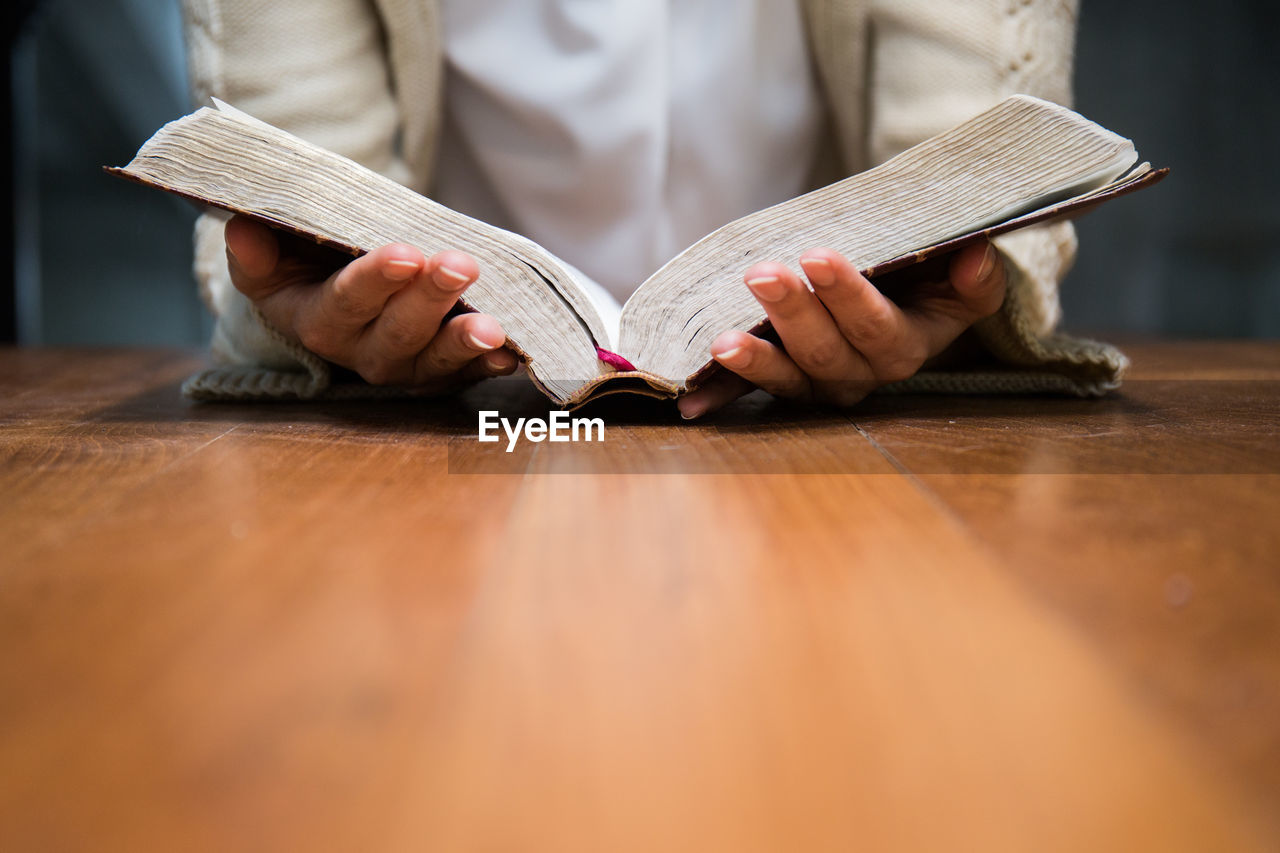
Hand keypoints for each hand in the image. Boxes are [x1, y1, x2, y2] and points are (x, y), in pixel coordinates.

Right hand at [223, 215, 518, 388]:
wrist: (331, 292)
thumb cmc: (302, 263)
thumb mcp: (270, 256)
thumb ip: (257, 248)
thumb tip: (244, 228)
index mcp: (317, 320)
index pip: (345, 302)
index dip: (374, 281)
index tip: (404, 253)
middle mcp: (361, 353)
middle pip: (398, 332)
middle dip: (429, 299)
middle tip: (459, 264)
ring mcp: (405, 367)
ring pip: (435, 360)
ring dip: (465, 343)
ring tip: (493, 328)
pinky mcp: (441, 372)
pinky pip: (467, 374)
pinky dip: (489, 365)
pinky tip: (513, 353)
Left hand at [676, 241, 1005, 417]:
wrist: (905, 307)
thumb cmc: (930, 285)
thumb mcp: (963, 281)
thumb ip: (975, 278)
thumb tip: (977, 257)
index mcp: (904, 347)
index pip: (876, 327)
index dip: (847, 296)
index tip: (818, 256)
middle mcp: (860, 376)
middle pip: (824, 353)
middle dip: (792, 314)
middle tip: (762, 274)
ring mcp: (817, 386)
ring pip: (787, 379)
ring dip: (753, 362)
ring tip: (722, 342)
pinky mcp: (783, 385)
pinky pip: (749, 396)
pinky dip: (719, 397)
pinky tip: (689, 404)